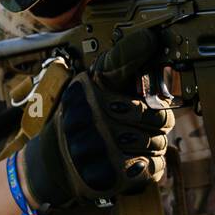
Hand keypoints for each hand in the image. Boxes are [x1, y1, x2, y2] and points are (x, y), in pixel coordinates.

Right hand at [20, 28, 174, 208]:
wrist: (56, 164)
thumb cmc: (84, 120)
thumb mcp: (93, 87)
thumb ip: (121, 65)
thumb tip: (149, 38)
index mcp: (89, 90)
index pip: (120, 65)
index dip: (138, 52)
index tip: (152, 40)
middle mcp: (91, 115)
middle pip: (158, 117)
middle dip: (159, 122)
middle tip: (146, 124)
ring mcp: (100, 147)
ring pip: (158, 143)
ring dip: (154, 146)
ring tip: (135, 144)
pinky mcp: (109, 176)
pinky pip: (154, 167)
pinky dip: (151, 166)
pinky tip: (135, 161)